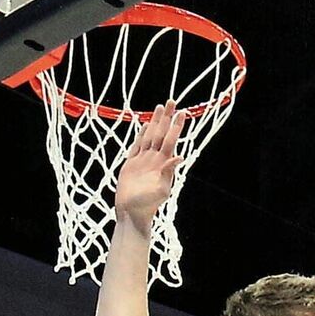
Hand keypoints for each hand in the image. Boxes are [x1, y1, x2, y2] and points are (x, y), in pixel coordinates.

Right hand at [114, 101, 186, 229]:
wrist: (131, 214)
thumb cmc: (147, 206)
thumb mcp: (161, 190)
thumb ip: (168, 172)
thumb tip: (180, 156)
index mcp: (162, 164)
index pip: (171, 140)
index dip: (176, 126)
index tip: (183, 113)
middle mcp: (154, 160)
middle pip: (161, 133)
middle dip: (167, 118)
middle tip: (172, 101)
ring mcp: (142, 161)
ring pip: (150, 136)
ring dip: (155, 122)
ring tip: (160, 108)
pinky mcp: (131, 165)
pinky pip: (137, 145)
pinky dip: (141, 134)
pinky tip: (145, 125)